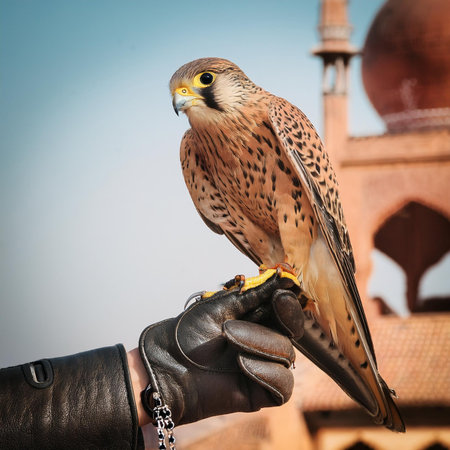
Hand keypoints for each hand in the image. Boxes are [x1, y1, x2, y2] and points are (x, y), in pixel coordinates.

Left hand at [138, 274, 303, 425]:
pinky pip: (283, 383)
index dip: (287, 303)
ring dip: (259, 343)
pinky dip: (266, 371)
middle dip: (278, 320)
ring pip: (286, 354)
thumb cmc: (188, 332)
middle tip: (247, 316)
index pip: (285, 310)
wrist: (167, 366)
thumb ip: (254, 295)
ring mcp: (264, 367)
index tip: (281, 293)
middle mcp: (264, 341)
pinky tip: (241, 364)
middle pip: (292, 330)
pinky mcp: (261, 393)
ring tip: (228, 339)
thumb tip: (284, 277)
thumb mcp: (222, 306)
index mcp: (256, 319)